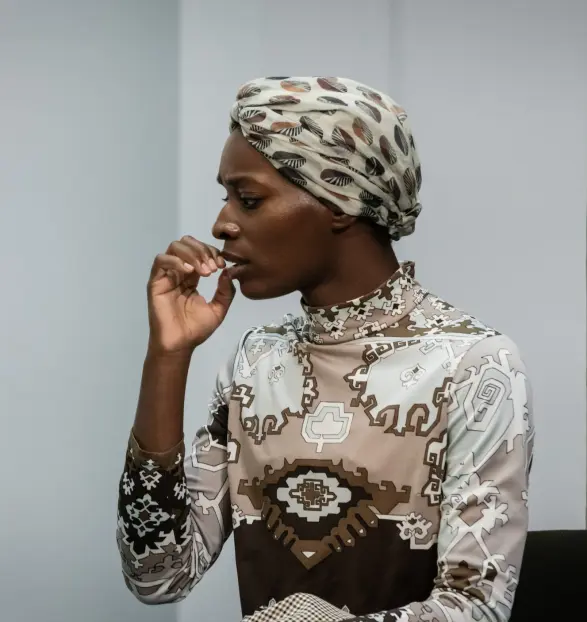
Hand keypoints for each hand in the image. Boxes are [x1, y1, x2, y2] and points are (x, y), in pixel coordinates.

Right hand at [146, 235, 234, 354]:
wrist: (180, 345)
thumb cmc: (196, 330)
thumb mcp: (219, 309)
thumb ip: (226, 291)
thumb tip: (228, 271)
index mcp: (192, 278)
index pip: (200, 252)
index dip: (212, 253)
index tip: (222, 265)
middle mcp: (178, 273)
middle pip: (187, 244)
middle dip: (203, 250)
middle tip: (213, 267)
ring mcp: (166, 276)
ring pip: (175, 247)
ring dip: (192, 254)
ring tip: (203, 271)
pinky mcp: (156, 282)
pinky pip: (161, 261)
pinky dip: (177, 261)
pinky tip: (190, 273)